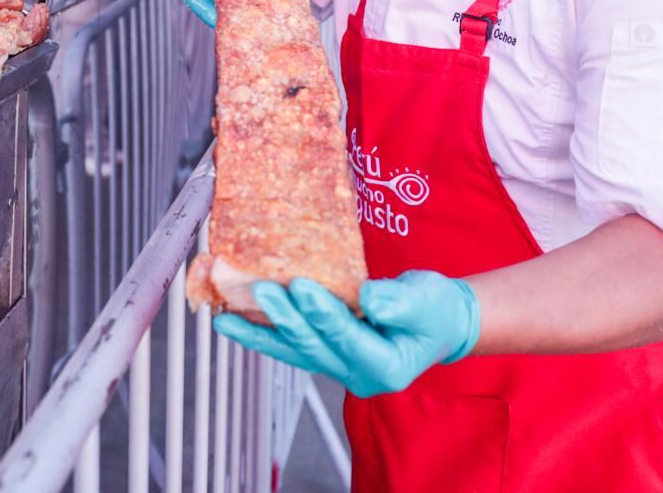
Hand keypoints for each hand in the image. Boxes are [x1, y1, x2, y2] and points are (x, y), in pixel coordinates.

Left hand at [214, 271, 479, 397]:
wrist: (437, 320)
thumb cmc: (436, 310)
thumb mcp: (428, 302)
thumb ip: (399, 302)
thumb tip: (367, 297)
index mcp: (388, 367)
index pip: (349, 339)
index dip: (323, 314)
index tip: (301, 285)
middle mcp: (358, 376)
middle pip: (315, 346)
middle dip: (285, 317)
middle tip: (261, 288)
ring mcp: (338, 367)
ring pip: (292, 350)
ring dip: (257, 332)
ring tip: (224, 317)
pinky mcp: (324, 353)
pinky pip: (287, 345)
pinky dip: (259, 332)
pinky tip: (231, 321)